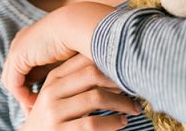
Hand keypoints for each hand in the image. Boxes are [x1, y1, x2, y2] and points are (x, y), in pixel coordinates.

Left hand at [1, 2, 115, 110]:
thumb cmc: (81, 38)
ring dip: (24, 98)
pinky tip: (35, 105)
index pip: (27, 67)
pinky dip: (22, 96)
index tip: (44, 102)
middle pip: (17, 74)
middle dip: (25, 94)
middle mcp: (21, 42)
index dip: (34, 85)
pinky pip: (13, 83)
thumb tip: (70, 85)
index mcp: (33, 39)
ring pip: (13, 81)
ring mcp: (17, 49)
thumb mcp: (70, 56)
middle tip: (36, 111)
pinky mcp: (17, 57)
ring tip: (37, 111)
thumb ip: (64, 68)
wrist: (77, 25)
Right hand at [19, 54, 140, 130]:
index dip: (109, 63)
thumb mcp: (57, 95)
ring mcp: (53, 112)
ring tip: (133, 108)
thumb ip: (77, 80)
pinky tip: (122, 122)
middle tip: (134, 88)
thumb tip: (114, 66)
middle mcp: (51, 92)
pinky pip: (92, 124)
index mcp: (54, 78)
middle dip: (118, 81)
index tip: (127, 70)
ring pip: (96, 98)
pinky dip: (113, 122)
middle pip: (92, 74)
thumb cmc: (52, 118)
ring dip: (121, 103)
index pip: (85, 61)